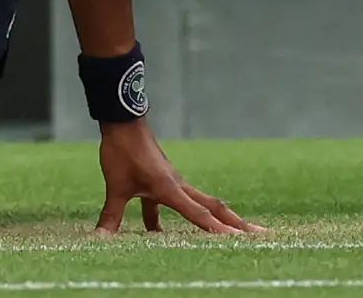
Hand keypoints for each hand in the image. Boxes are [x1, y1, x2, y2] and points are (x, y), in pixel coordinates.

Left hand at [95, 118, 258, 234]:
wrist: (122, 121)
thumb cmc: (122, 152)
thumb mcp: (115, 186)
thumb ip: (112, 214)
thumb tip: (101, 237)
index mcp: (170, 190)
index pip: (200, 215)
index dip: (219, 229)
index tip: (241, 241)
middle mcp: (178, 186)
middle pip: (213, 207)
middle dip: (235, 222)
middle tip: (262, 234)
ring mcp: (173, 182)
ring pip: (200, 203)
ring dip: (214, 218)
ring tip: (231, 234)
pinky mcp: (163, 179)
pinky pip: (178, 201)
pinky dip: (180, 214)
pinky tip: (159, 232)